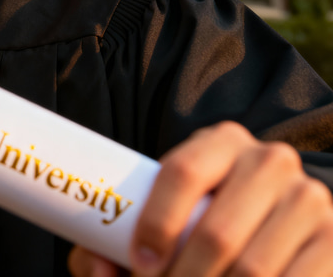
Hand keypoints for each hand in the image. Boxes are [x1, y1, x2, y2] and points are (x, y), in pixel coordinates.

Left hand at [68, 121, 332, 275]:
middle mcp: (270, 161)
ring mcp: (309, 200)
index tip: (139, 263)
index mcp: (222, 140)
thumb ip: (114, 240)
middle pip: (217, 233)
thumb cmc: (200, 221)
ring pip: (253, 270)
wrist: (273, 225)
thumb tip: (95, 264)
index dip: (156, 222)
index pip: (182, 172)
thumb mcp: (164, 216)